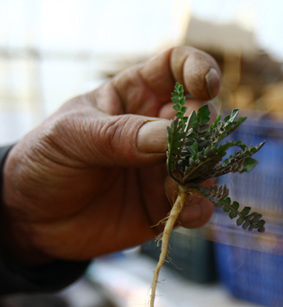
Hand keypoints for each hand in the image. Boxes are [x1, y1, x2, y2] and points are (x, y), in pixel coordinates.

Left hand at [2, 46, 220, 263]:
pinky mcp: (163, 203)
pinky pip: (195, 204)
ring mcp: (161, 168)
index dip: (198, 70)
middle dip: (200, 131)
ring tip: (175, 188)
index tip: (205, 86)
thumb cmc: (46, 161)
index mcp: (133, 97)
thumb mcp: (70, 137)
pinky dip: (198, 207)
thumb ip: (117, 135)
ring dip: (201, 174)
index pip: (176, 68)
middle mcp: (155, 130)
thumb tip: (168, 137)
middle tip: (180, 150)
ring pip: (204, 163)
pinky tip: (186, 213)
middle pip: (201, 117)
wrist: (34, 216)